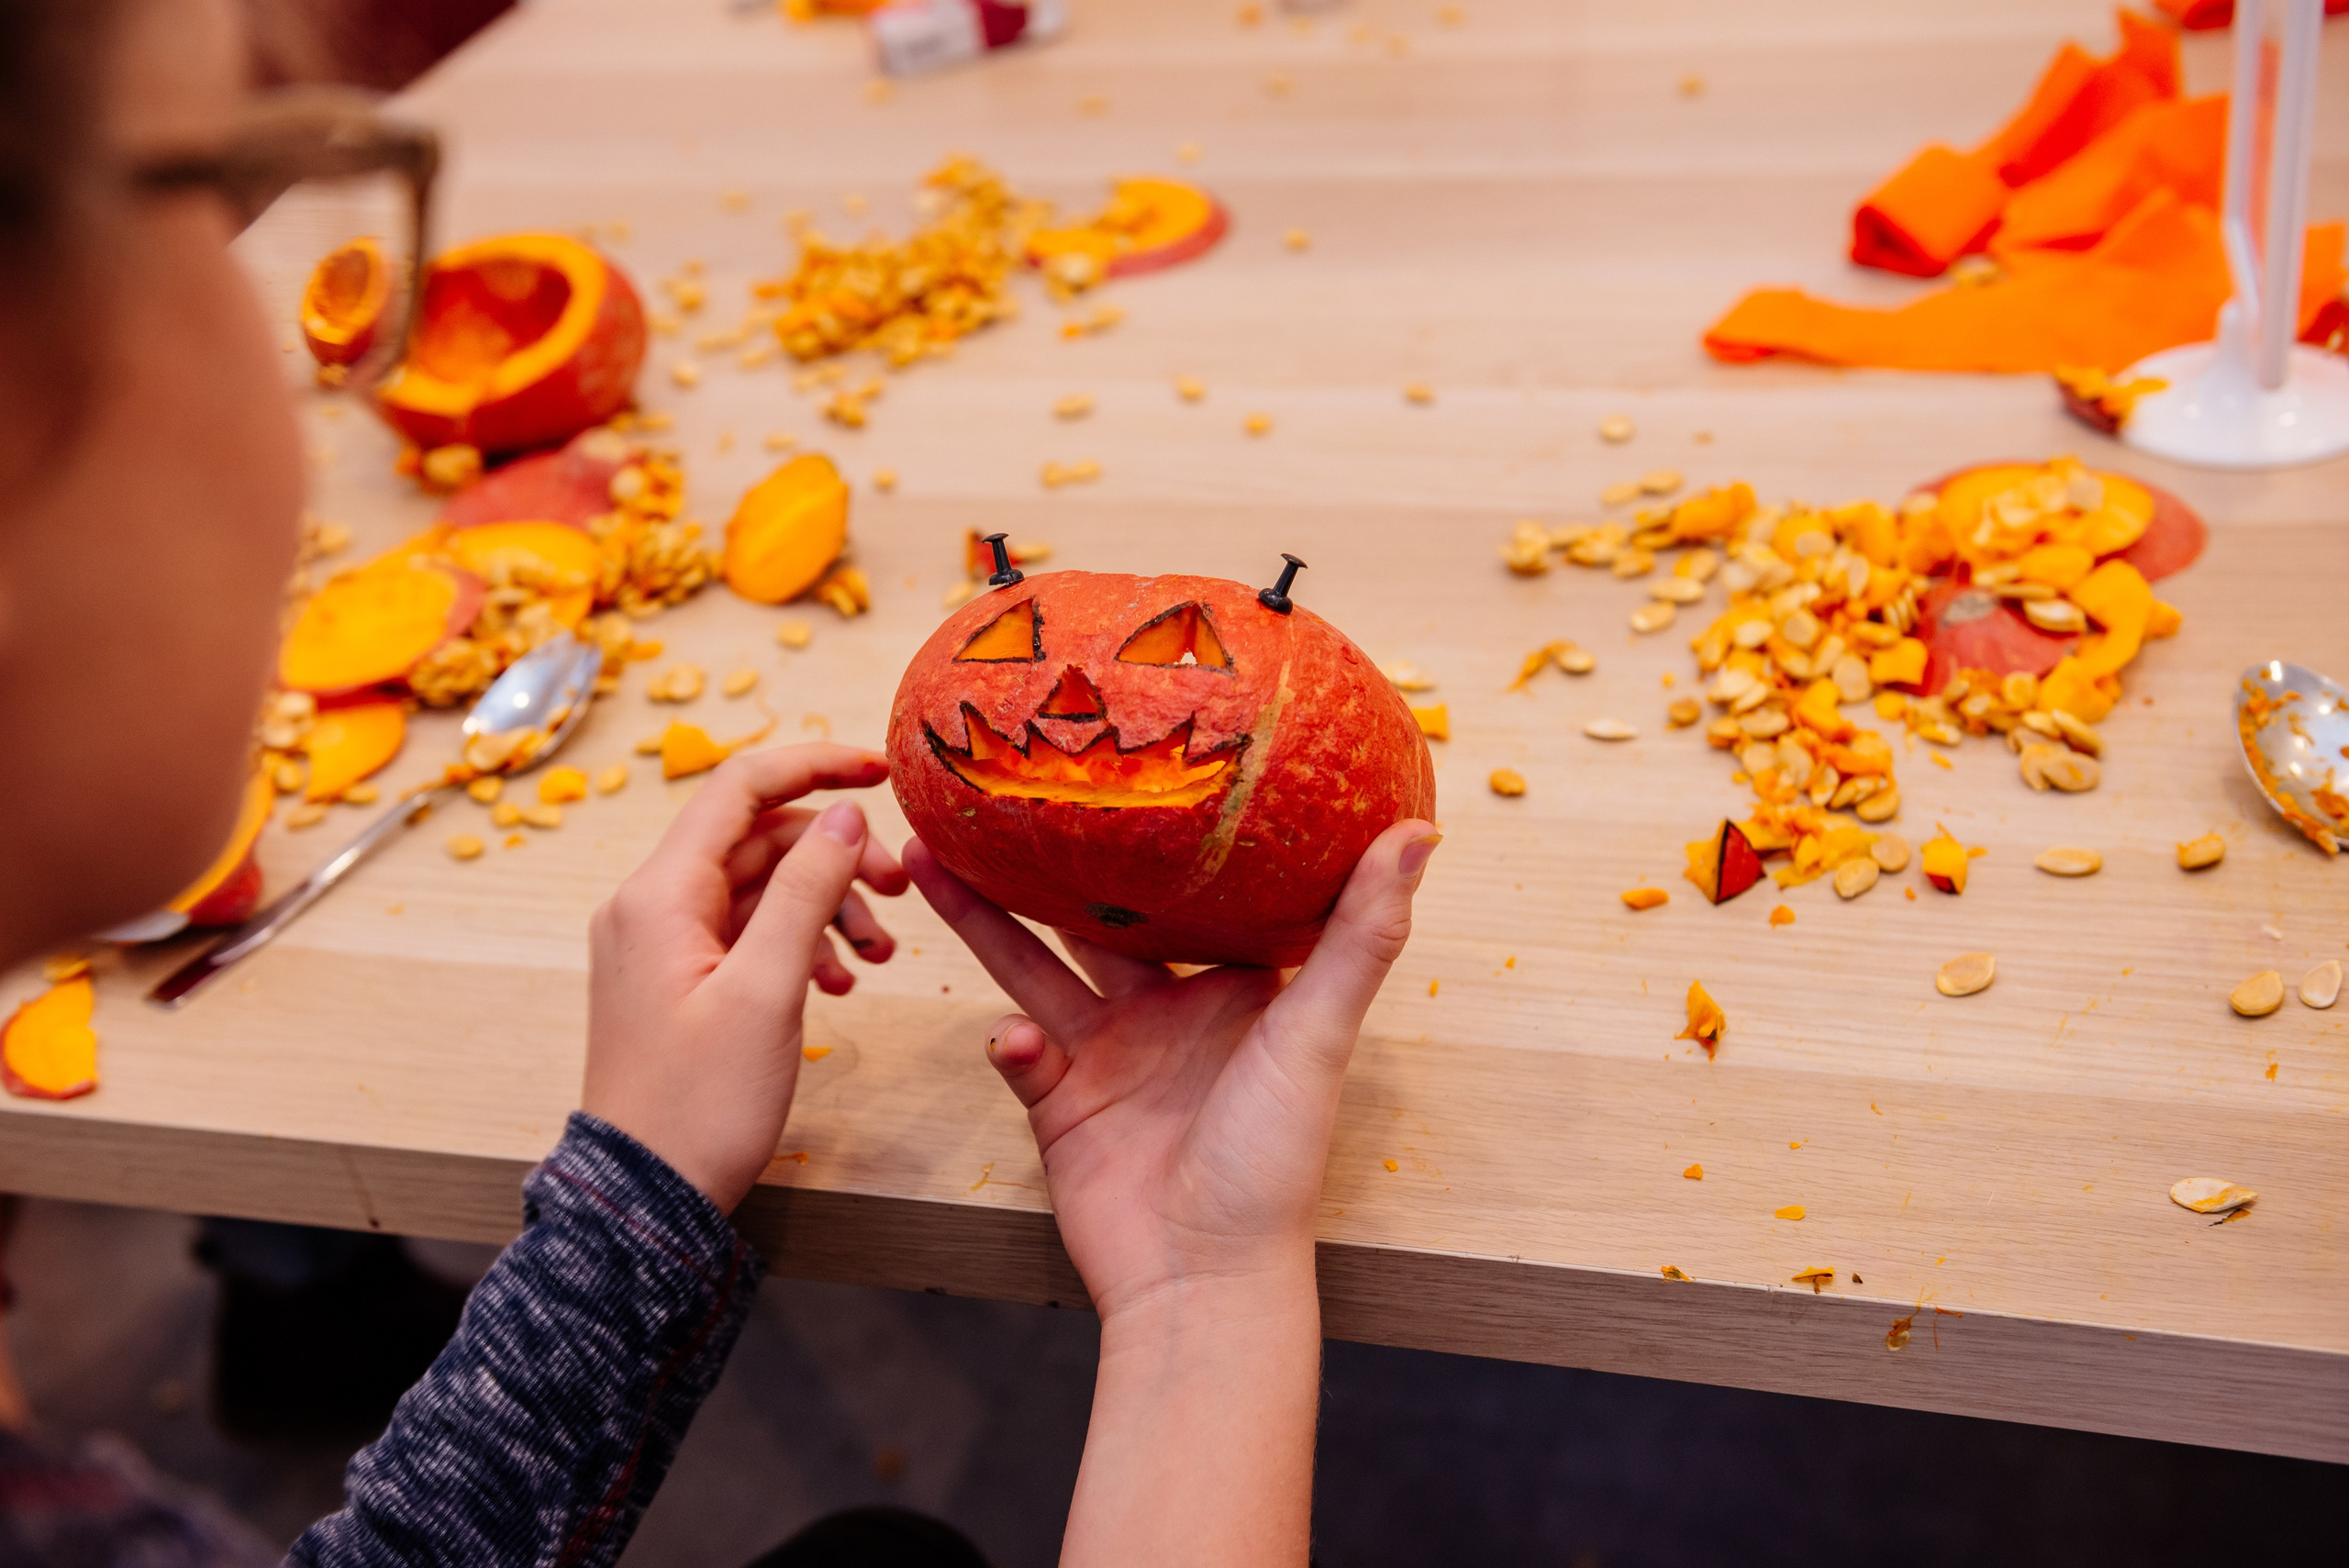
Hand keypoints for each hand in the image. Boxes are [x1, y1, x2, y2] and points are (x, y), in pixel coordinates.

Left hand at [584, 744, 906, 1212]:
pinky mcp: (678, 982)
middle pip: (758, 840)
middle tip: (900, 893)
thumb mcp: (767, 991)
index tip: (881, 771)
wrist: (646, 1200)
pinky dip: (799, 944)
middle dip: (835, 857)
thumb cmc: (698, 1106)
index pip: (739, 787)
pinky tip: (838, 983)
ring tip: (875, 957)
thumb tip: (844, 815)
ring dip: (826, 907)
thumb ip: (807, 892)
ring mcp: (661, 946)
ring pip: (760, 889)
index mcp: (658, 896)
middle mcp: (650, 908)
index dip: (815, 766)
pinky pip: (748, 934)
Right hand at [903, 819, 1440, 1318]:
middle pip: (1091, 916)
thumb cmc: (1275, 1161)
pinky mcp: (1059, 1103)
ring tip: (928, 860)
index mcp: (1236, 983)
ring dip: (985, 921)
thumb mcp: (1319, 1032)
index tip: (1121, 751)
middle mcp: (1168, 1008)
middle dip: (1042, 860)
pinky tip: (1011, 1042)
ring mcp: (1109, 1054)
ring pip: (1033, 966)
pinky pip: (1019, 1050)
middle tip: (989, 793)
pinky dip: (1008, 1042)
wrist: (1202, 1282)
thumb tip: (1419, 831)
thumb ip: (1360, 934)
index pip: (1191, 885)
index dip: (1155, 825)